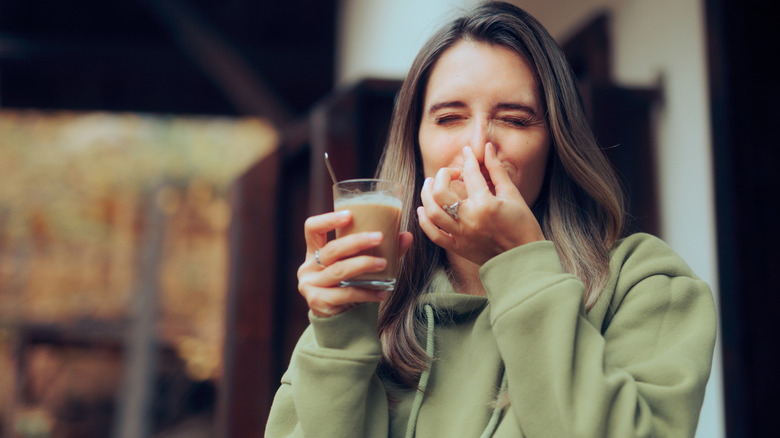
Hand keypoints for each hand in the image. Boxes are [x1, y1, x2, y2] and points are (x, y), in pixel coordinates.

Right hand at [297, 210, 413, 316]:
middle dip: (357, 242)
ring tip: (383, 263)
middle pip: (332, 250)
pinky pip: (345, 294)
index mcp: (314, 253)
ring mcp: (310, 286)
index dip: (328, 220)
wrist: (340, 322)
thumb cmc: (350, 286)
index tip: (350, 215)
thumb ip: (380, 251)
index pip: (312, 229)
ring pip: (339, 271)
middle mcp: (308, 268)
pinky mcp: (318, 302)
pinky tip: (382, 291)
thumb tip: (407, 236)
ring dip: (364, 265)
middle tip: (379, 237)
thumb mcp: (359, 266)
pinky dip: (367, 292)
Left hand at [417, 143, 544, 264]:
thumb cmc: (522, 225)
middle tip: (450, 172)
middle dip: (442, 175)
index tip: (467, 152)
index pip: (469, 174)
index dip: (468, 159)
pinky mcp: (457, 247)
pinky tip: (423, 209)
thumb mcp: (512, 195)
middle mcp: (469, 219)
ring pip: (432, 212)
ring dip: (426, 194)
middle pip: (441, 191)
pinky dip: (424, 221)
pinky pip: (433, 234)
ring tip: (429, 184)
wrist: (523, 258)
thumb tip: (487, 148)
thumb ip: (497, 170)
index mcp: (485, 204)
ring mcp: (461, 235)